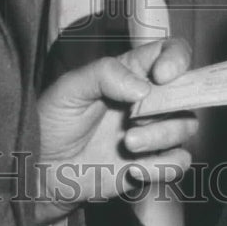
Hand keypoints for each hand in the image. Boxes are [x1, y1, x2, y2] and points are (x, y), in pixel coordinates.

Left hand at [33, 37, 197, 225]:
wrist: (39, 173)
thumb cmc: (49, 124)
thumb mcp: (69, 89)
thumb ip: (105, 75)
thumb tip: (144, 87)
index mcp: (130, 73)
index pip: (169, 52)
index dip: (177, 59)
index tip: (163, 76)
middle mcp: (146, 100)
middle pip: (188, 90)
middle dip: (172, 103)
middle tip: (139, 114)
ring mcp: (151, 132)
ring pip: (187, 126)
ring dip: (163, 135)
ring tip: (129, 143)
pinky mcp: (150, 164)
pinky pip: (179, 162)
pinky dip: (163, 166)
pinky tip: (134, 168)